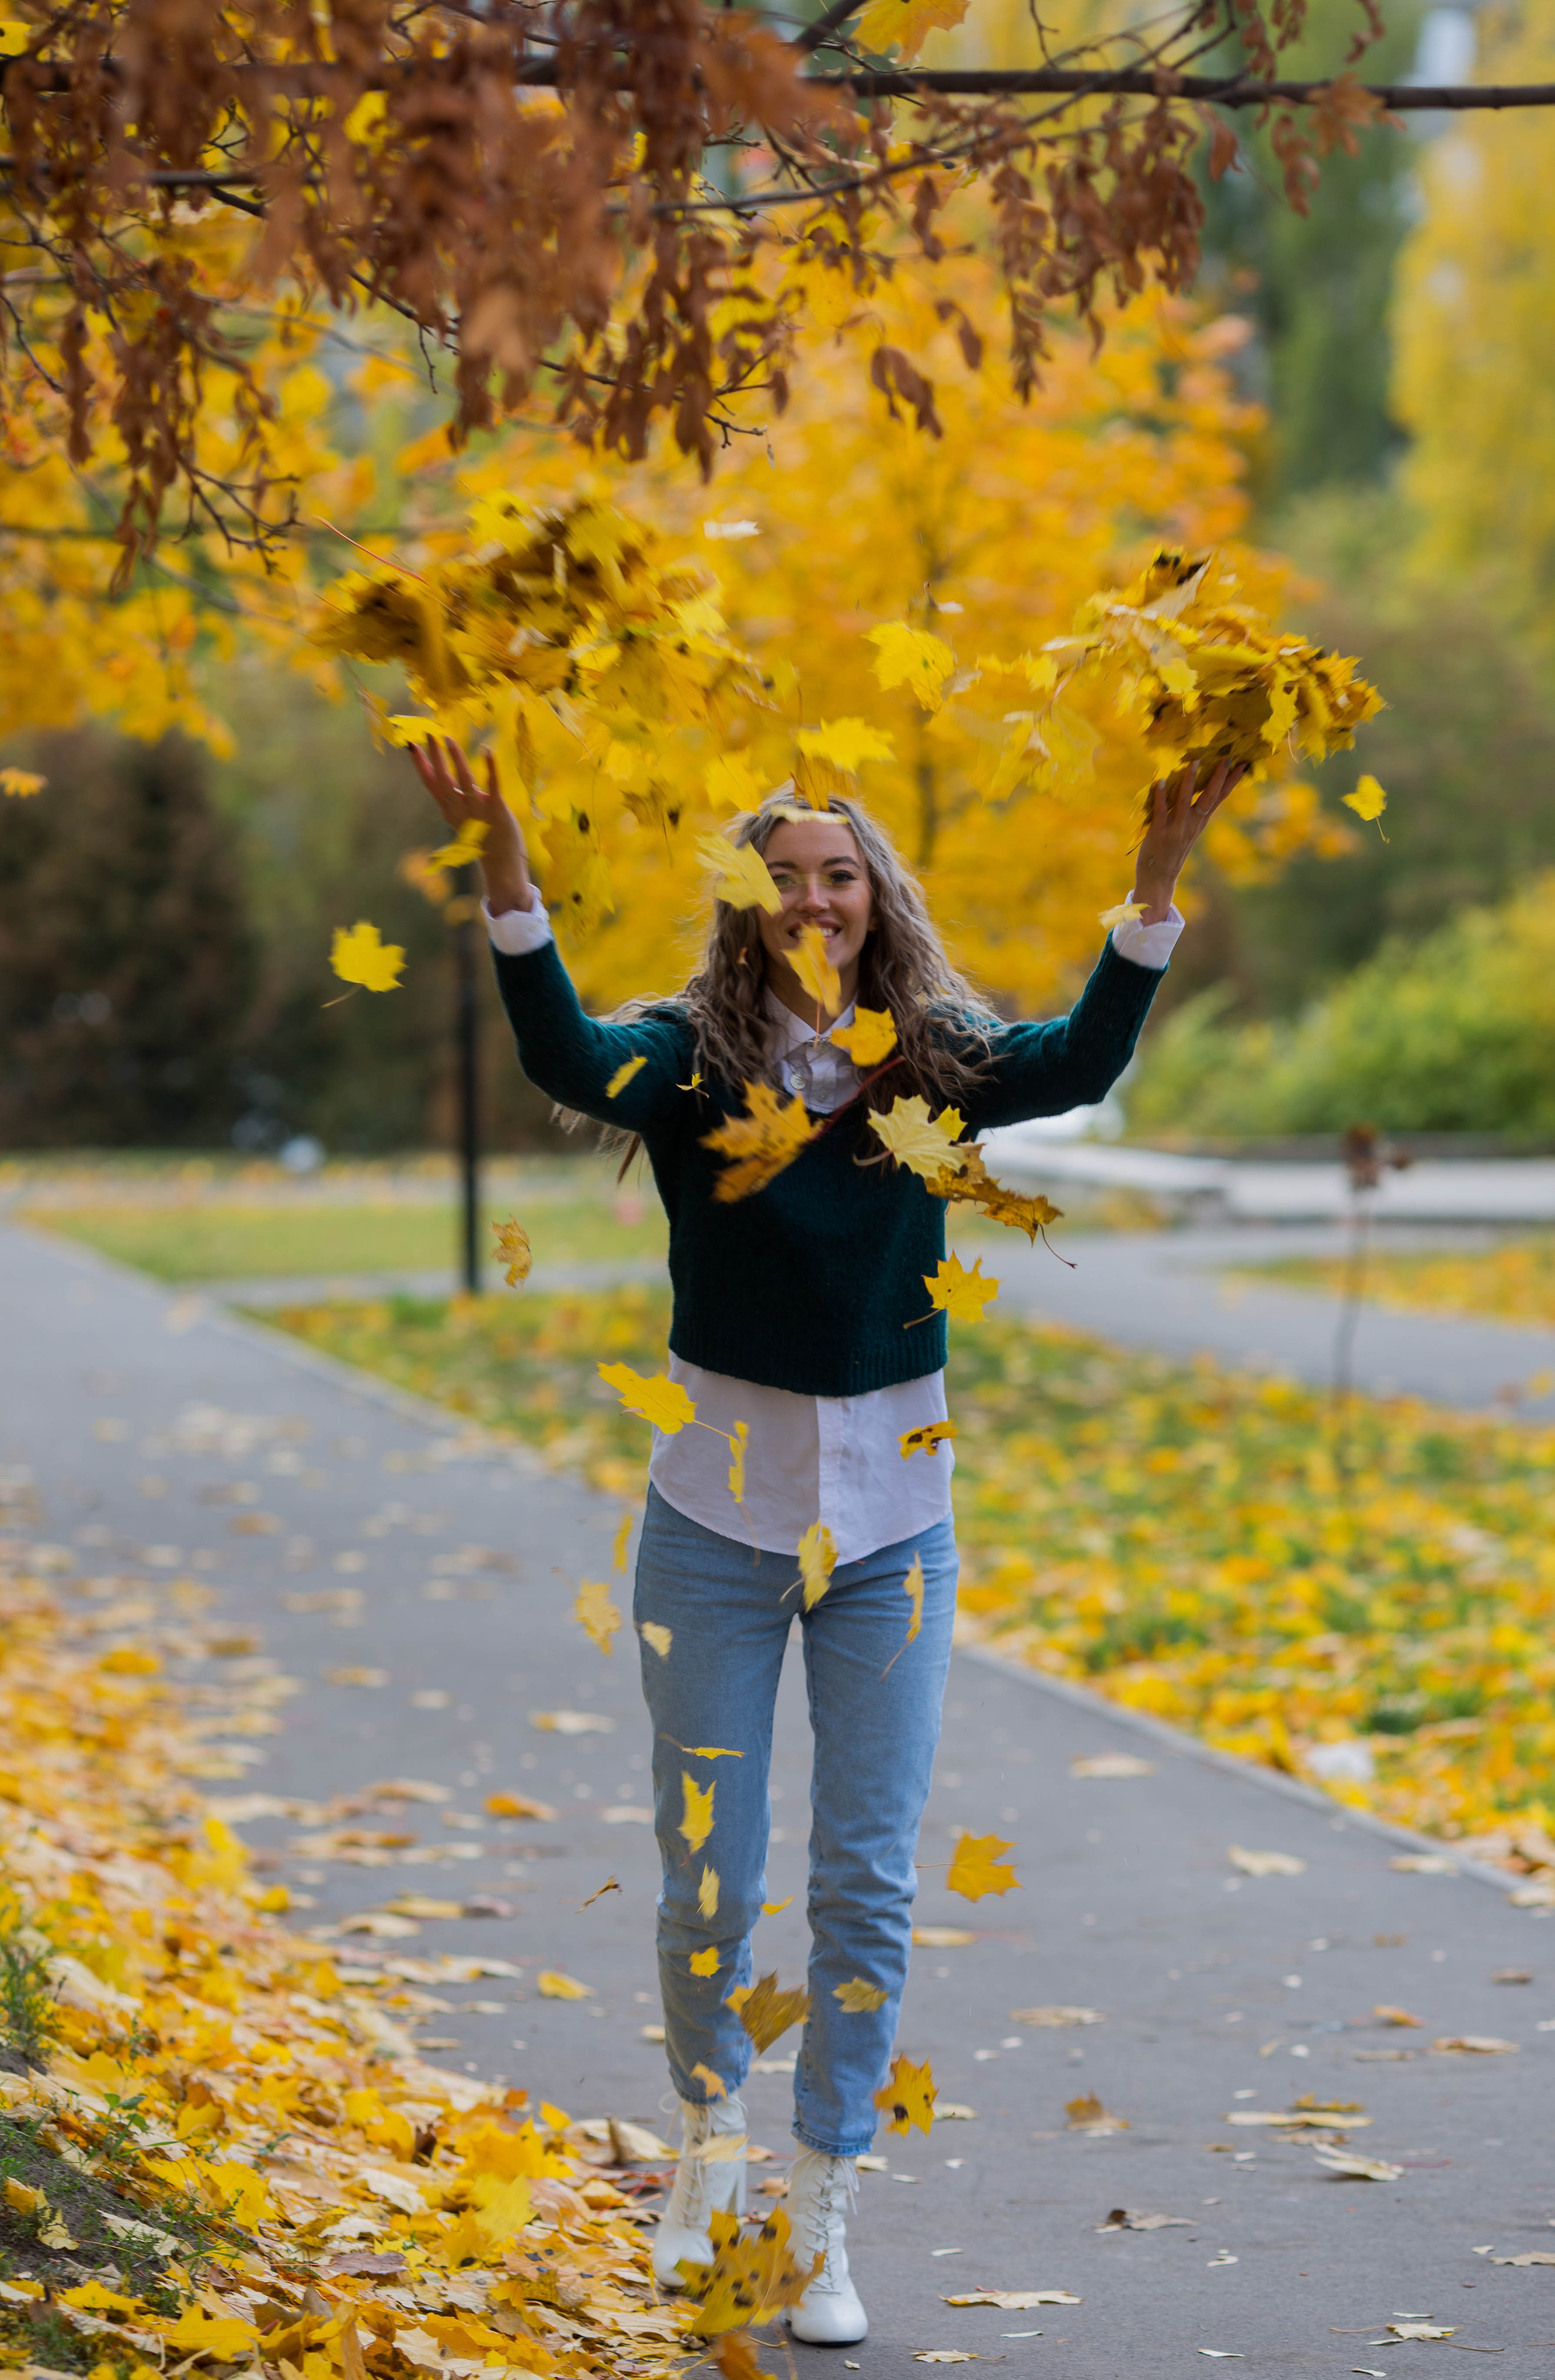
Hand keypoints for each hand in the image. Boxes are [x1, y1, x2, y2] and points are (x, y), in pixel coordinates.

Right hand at [410, 736, 531, 915]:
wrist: (501, 864)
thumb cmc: (483, 839)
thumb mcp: (462, 819)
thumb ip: (455, 800)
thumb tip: (446, 781)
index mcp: (450, 810)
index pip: (431, 784)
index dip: (421, 765)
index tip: (411, 746)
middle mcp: (460, 809)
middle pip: (442, 779)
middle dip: (435, 757)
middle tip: (429, 733)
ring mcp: (478, 810)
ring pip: (463, 780)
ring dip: (456, 759)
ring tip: (449, 739)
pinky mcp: (497, 810)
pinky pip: (493, 786)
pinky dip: (490, 768)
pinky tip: (487, 750)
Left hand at [1131, 754, 1247, 923]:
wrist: (1159, 877)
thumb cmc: (1171, 850)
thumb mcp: (1187, 829)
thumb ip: (1192, 811)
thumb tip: (1194, 786)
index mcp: (1200, 821)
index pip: (1219, 797)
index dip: (1231, 781)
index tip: (1243, 764)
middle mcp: (1192, 824)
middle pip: (1209, 798)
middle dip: (1219, 778)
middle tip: (1228, 758)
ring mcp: (1176, 829)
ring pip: (1185, 802)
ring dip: (1189, 781)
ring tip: (1195, 762)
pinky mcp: (1159, 833)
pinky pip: (1160, 812)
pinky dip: (1160, 797)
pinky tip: (1159, 781)